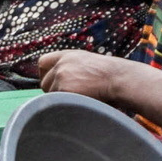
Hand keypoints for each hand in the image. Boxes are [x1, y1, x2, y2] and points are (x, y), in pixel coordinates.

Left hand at [30, 49, 157, 108]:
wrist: (119, 79)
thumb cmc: (109, 75)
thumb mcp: (88, 63)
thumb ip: (71, 68)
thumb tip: (57, 81)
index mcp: (67, 55)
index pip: (43, 62)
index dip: (46, 74)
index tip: (53, 82)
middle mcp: (62, 64)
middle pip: (44, 82)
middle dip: (52, 90)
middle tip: (69, 95)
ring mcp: (62, 76)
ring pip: (50, 94)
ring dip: (60, 99)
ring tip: (79, 98)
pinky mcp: (64, 89)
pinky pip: (57, 102)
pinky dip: (66, 105)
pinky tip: (79, 102)